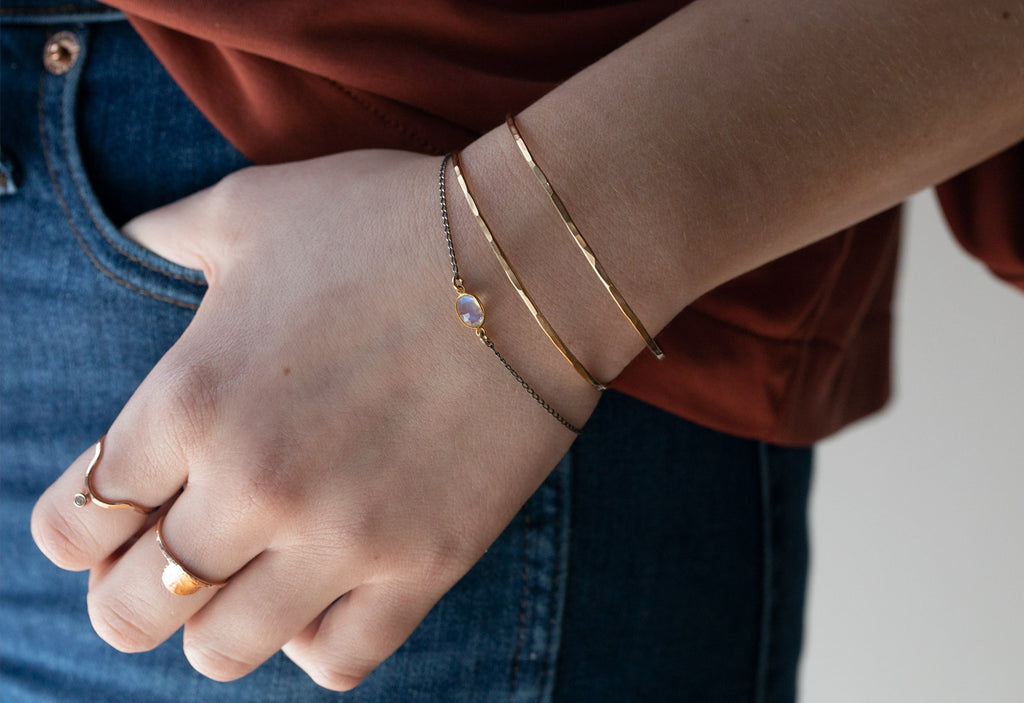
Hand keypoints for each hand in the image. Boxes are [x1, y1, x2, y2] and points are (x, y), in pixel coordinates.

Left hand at [30, 149, 597, 689]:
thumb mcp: (258, 205)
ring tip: (249, 578)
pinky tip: (324, 591)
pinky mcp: (423, 566)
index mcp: (191, 398)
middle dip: (130, 592)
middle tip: (167, 558)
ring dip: (217, 624)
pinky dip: (312, 641)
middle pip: (133, 608)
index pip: (77, 521)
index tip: (112, 516)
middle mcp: (252, 484)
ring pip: (224, 651)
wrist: (535, 258)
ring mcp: (342, 537)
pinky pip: (337, 660)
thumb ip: (171, 230)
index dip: (79, 528)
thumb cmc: (391, 219)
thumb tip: (138, 238)